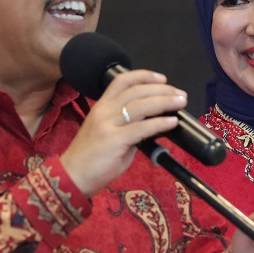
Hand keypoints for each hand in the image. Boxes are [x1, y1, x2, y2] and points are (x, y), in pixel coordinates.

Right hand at [60, 69, 185, 196]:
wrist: (73, 176)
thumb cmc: (92, 158)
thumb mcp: (110, 134)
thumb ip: (128, 126)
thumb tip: (152, 124)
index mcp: (101, 106)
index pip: (122, 81)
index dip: (144, 76)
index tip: (162, 79)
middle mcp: (104, 110)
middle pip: (137, 91)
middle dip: (162, 90)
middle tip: (180, 94)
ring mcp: (108, 124)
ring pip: (141, 105)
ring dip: (165, 101)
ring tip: (180, 102)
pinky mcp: (114, 139)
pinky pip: (142, 128)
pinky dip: (159, 123)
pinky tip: (172, 122)